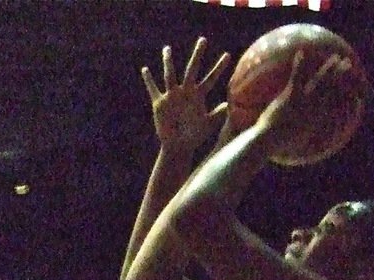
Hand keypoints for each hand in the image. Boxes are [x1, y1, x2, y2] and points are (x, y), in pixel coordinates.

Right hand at [141, 37, 230, 153]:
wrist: (178, 146)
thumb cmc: (195, 137)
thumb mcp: (208, 125)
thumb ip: (217, 114)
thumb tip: (228, 105)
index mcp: (198, 95)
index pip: (210, 78)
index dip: (219, 68)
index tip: (228, 55)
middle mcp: (185, 92)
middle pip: (192, 69)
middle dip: (197, 55)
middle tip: (203, 39)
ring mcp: (172, 96)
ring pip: (170, 75)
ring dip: (168, 62)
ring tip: (167, 49)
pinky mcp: (159, 103)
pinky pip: (153, 89)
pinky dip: (149, 80)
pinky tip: (145, 69)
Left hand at [255, 50, 359, 157]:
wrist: (268, 141)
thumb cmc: (278, 145)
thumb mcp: (295, 142)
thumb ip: (302, 135)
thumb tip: (301, 136)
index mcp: (317, 120)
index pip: (337, 104)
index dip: (346, 94)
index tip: (351, 88)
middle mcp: (315, 109)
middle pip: (333, 89)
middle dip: (341, 76)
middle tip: (348, 65)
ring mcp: (304, 101)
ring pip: (321, 81)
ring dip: (329, 68)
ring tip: (335, 57)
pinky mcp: (291, 96)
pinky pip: (297, 76)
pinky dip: (300, 64)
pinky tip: (301, 52)